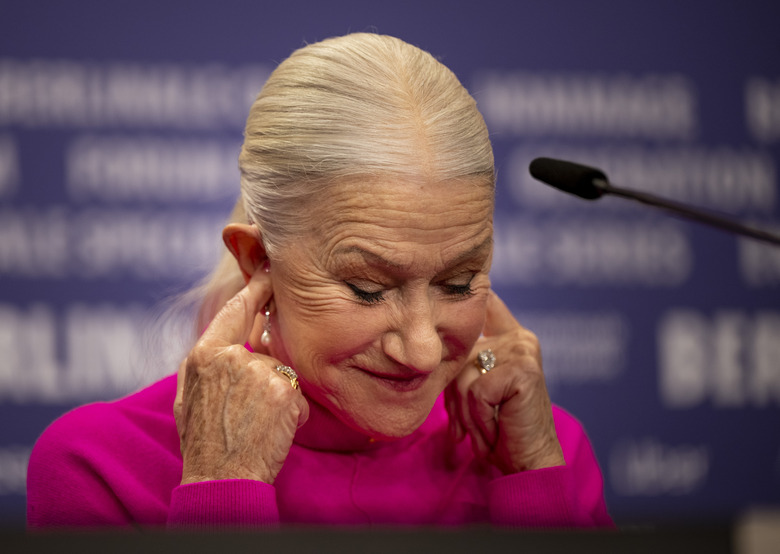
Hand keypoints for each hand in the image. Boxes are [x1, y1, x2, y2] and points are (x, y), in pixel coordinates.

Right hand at [173, 270, 308, 484]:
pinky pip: (297, 397)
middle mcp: (230, 357)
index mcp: (204, 355)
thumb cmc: (205, 442)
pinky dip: (291, 415)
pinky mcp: (282, 390)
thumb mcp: (190, 396)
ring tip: (256, 426)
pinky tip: (273, 431)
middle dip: (265, 377)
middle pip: (263, 352)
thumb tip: (227, 341)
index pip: (235, 311)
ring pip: (282, 375)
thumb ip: (208, 363)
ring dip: (278, 399)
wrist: (220, 478)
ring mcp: (258, 372)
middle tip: (252, 409)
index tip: (268, 272)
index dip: (255, 289)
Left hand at [445, 291, 563, 473]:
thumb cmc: (498, 427)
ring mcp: (523, 351)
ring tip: (489, 424)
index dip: (472, 291)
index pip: (487, 302)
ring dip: (468, 411)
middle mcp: (519, 338)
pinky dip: (480, 416)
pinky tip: (498, 425)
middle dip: (456, 396)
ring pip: (463, 374)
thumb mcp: (476, 387)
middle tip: (474, 421)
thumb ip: (463, 361)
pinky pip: (476, 390)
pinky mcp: (523, 370)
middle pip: (458, 354)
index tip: (463, 272)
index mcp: (510, 337)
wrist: (528, 461)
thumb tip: (430, 342)